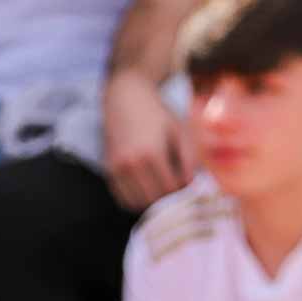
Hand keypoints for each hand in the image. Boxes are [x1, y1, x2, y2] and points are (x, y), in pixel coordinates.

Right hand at [103, 72, 193, 210]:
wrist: (125, 96)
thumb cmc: (158, 113)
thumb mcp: (181, 130)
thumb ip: (190, 159)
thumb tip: (193, 186)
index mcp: (151, 154)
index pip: (171, 189)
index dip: (184, 190)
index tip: (189, 183)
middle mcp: (130, 163)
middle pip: (154, 200)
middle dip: (169, 199)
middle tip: (178, 189)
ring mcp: (116, 167)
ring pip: (137, 203)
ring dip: (153, 202)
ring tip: (163, 189)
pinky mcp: (108, 169)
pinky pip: (123, 199)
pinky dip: (137, 200)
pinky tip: (148, 189)